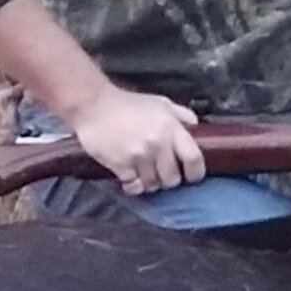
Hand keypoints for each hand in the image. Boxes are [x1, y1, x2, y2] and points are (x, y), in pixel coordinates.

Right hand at [72, 83, 204, 190]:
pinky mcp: (121, 166)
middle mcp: (158, 144)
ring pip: (153, 185)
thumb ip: (181, 115)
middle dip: (168, 179)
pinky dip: (133, 185)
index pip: (194, 159)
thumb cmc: (128, 104)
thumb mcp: (160, 103)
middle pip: (173, 179)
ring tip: (143, 173)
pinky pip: (134, 186)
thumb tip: (197, 127)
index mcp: (171, 128)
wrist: (93, 105)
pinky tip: (129, 177)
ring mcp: (139, 156)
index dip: (196, 172)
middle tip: (161, 173)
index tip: (191, 175)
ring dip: (149, 182)